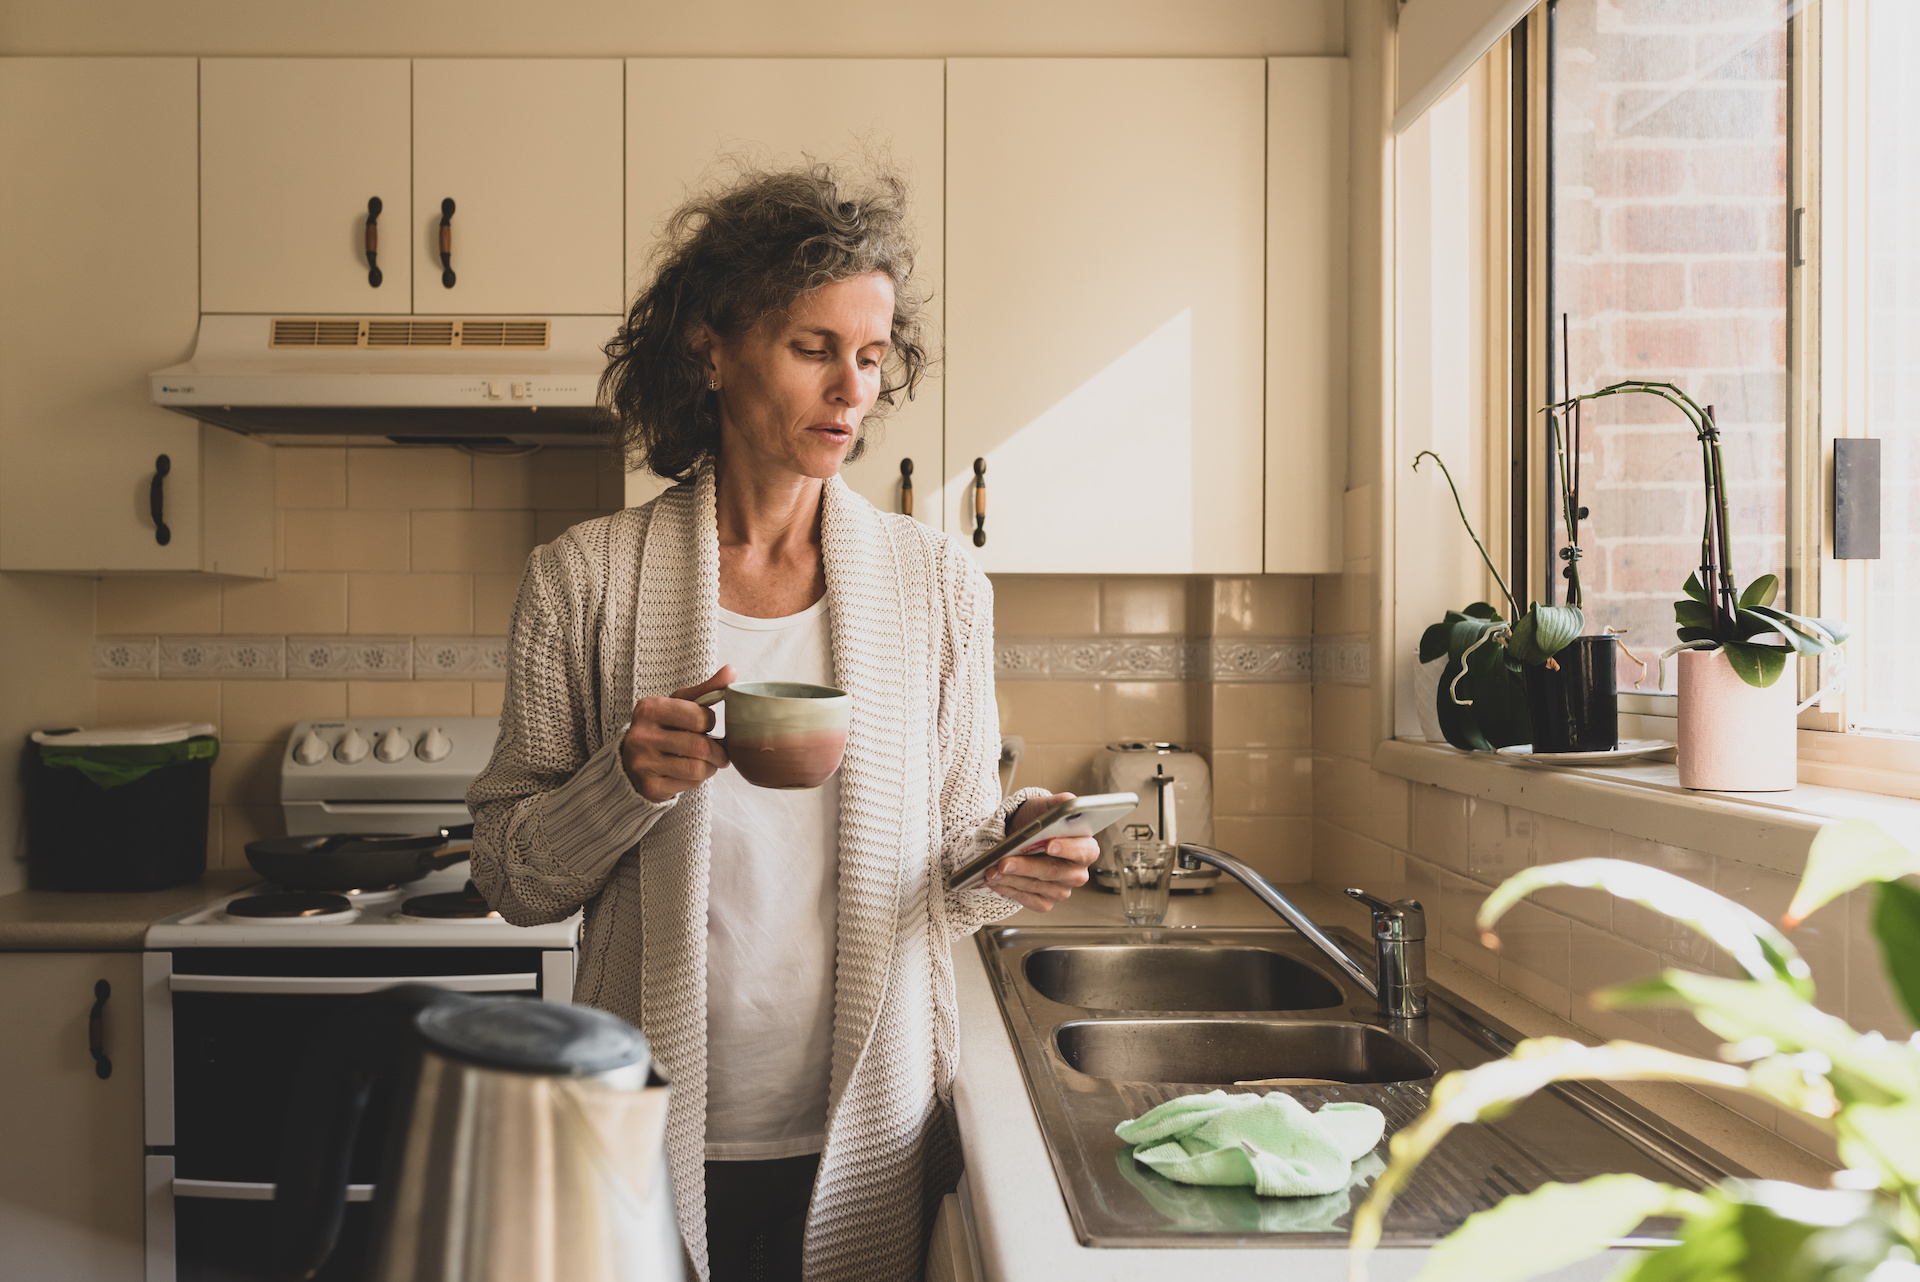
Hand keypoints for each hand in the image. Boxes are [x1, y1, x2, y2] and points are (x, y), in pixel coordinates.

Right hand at [620, 665, 733, 803]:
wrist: (631, 762)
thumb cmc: (663, 728)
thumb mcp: (679, 705)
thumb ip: (706, 690)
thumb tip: (732, 670)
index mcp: (650, 708)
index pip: (699, 717)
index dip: (711, 723)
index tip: (708, 726)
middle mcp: (641, 734)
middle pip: (700, 746)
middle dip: (718, 752)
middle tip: (720, 753)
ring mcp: (642, 762)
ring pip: (697, 768)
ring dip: (711, 767)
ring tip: (707, 763)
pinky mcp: (649, 785)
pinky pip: (689, 784)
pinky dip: (697, 780)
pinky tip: (689, 774)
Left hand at [984, 792, 1098, 911]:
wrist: (1017, 839)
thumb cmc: (1035, 823)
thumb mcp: (1046, 807)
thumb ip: (1060, 803)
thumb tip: (1068, 802)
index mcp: (1086, 848)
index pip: (1084, 851)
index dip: (1068, 848)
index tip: (1048, 844)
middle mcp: (1077, 872)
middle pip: (1054, 871)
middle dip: (1026, 866)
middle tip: (1004, 861)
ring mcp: (1061, 890)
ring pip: (1036, 886)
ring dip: (1011, 878)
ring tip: (991, 869)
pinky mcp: (1045, 902)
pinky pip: (1027, 899)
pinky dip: (1008, 889)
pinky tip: (995, 879)